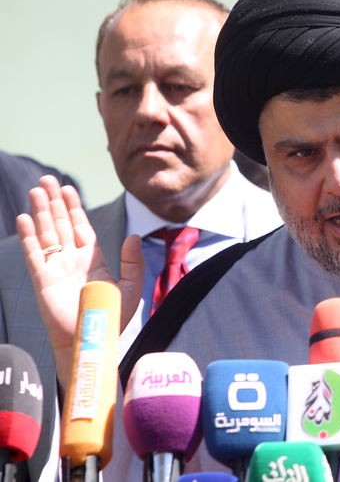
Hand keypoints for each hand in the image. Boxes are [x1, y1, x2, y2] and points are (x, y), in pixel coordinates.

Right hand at [16, 175, 143, 384]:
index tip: (68, 189)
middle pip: (61, 225)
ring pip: (47, 234)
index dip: (74, 208)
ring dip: (41, 212)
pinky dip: (29, 236)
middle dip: (55, 202)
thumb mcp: (131, 288)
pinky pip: (34, 253)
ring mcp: (57, 269)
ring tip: (36, 190)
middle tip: (48, 180)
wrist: (92, 341)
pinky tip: (25, 218)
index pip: (81, 228)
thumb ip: (133, 262)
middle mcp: (73, 261)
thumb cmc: (112, 319)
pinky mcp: (43, 279)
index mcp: (93, 261)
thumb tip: (134, 236)